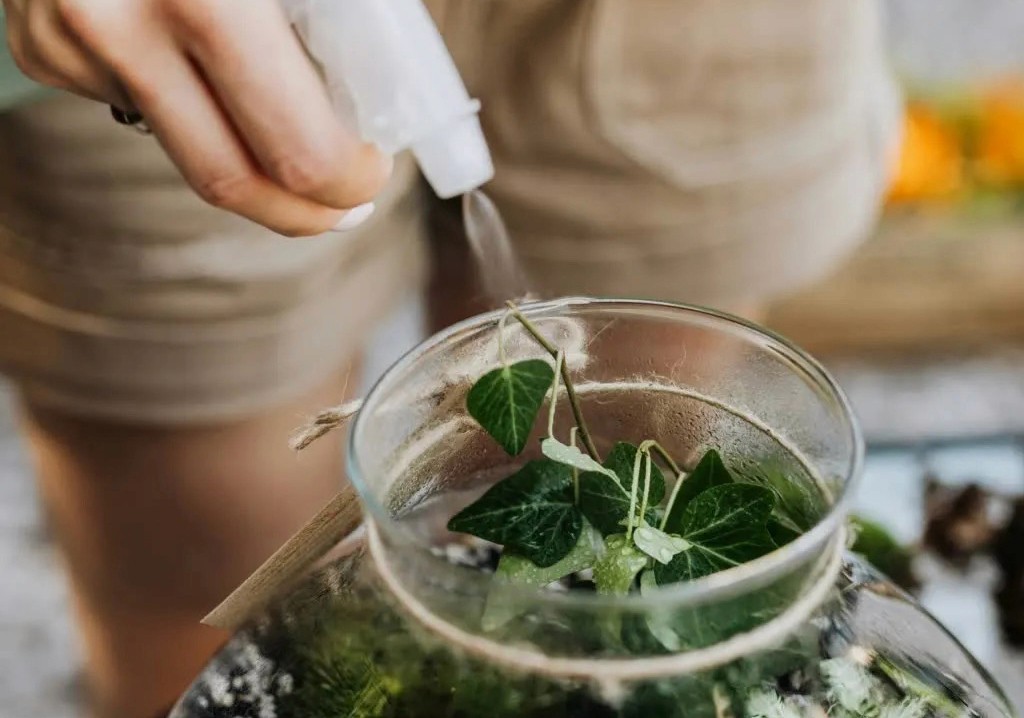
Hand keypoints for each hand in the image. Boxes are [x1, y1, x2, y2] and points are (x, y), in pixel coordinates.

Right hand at [2, 0, 390, 235]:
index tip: (373, 170)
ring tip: (286, 128)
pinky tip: (200, 57)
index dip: (348, 179)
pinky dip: (186, 98)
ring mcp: (69, 40)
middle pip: (231, 181)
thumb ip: (344, 5)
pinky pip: (134, 103)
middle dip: (302, 208)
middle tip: (343, 202)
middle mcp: (119, 22)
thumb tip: (398, 71)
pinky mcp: (40, 48)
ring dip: (247, 155)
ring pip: (182, 148)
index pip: (297, 148)